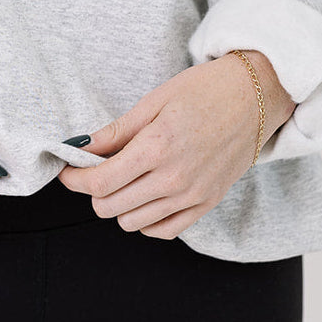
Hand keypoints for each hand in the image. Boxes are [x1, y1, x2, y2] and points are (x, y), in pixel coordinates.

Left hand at [56, 51, 295, 239]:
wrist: (255, 96)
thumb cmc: (205, 90)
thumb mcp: (154, 100)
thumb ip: (117, 131)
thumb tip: (82, 148)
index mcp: (157, 147)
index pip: (100, 182)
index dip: (75, 179)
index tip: (67, 170)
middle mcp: (174, 179)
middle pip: (111, 206)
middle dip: (93, 190)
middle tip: (93, 170)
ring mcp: (192, 196)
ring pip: (133, 223)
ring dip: (118, 204)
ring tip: (123, 178)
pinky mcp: (207, 204)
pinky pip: (164, 231)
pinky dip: (146, 220)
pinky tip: (144, 196)